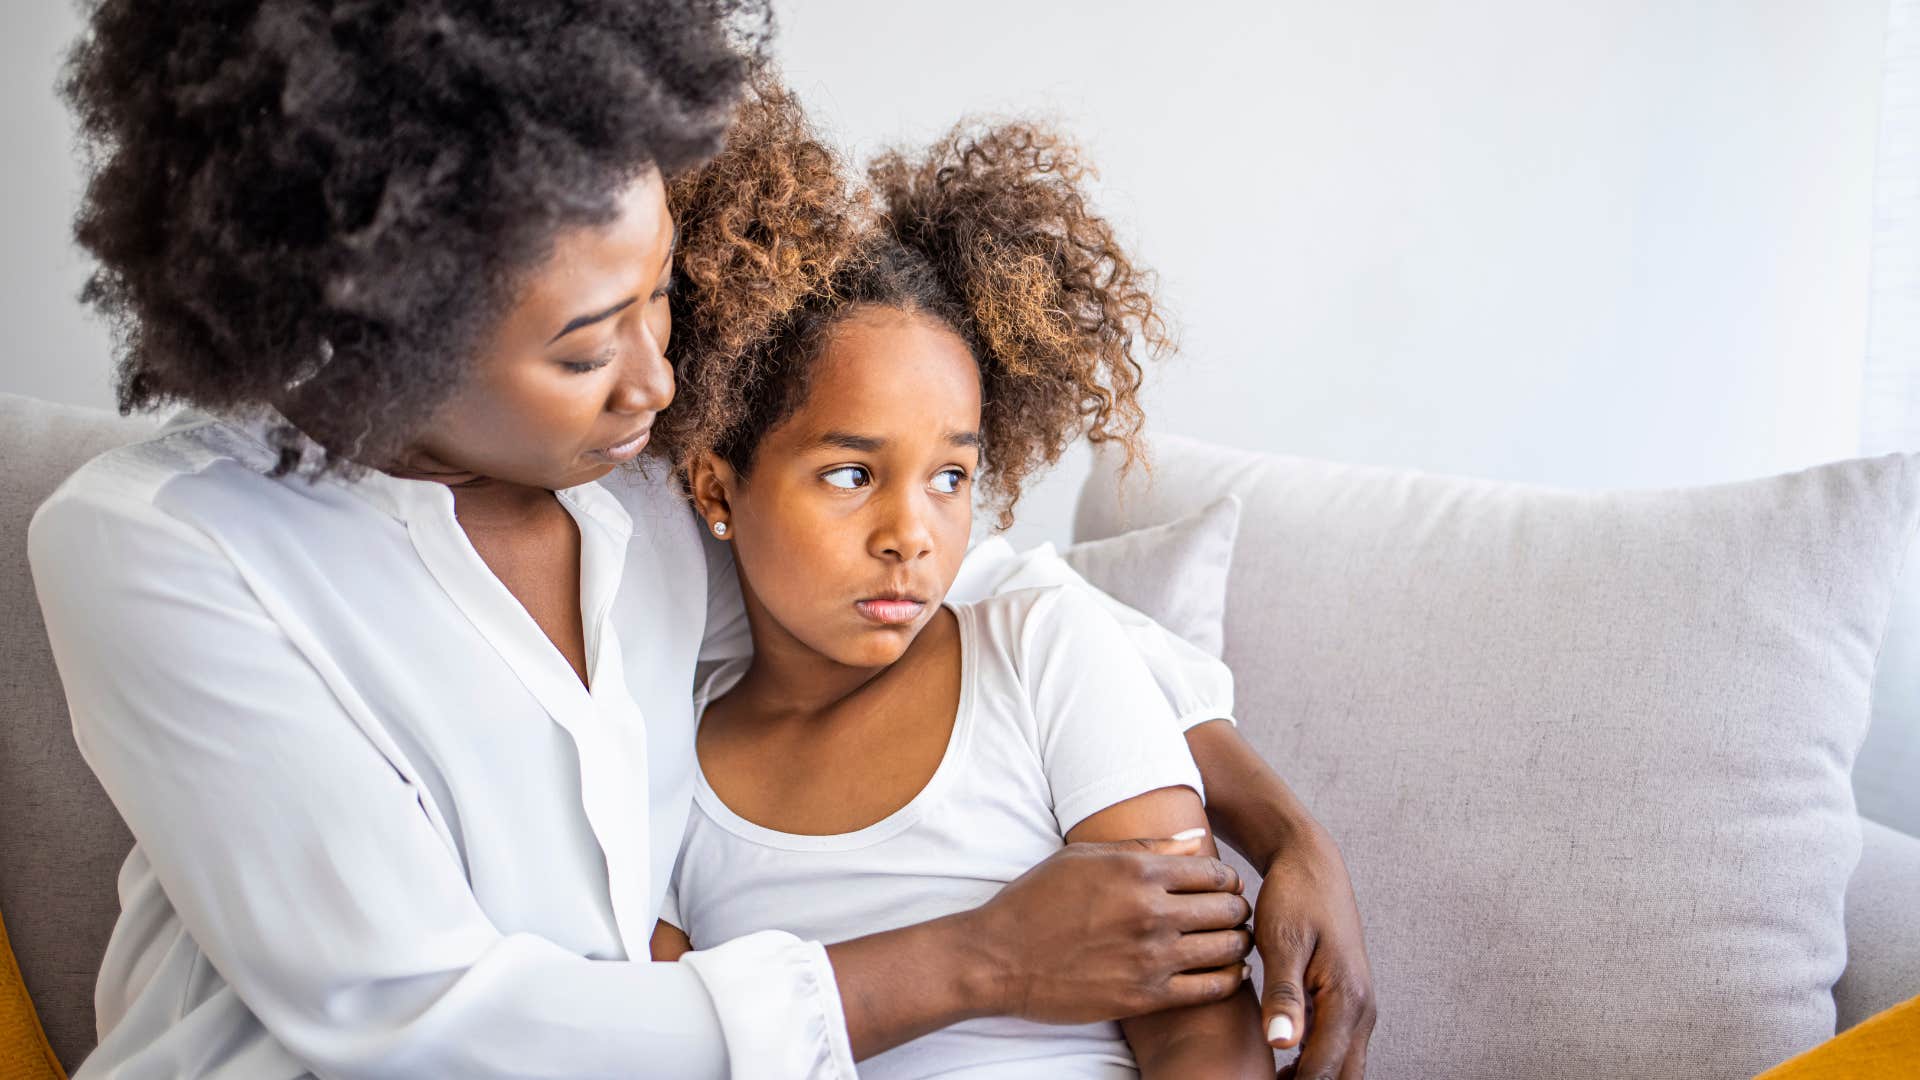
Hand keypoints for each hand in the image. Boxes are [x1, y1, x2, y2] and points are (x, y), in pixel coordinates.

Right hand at [965, 832, 1254, 1024]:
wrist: (998, 958)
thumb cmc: (1037, 901)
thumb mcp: (1084, 857)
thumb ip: (1146, 847)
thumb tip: (1197, 840)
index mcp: (1138, 871)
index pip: (1214, 872)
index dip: (1228, 880)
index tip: (1225, 887)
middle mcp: (1151, 911)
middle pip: (1227, 909)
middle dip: (1237, 910)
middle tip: (1234, 915)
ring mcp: (1150, 957)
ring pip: (1226, 949)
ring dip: (1238, 944)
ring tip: (1233, 942)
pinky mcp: (1145, 996)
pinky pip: (1209, 989)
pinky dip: (1228, 980)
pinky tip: (1229, 973)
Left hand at [1255, 829, 1375, 1079]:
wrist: (1311, 863)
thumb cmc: (1294, 897)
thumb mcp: (1283, 941)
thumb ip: (1284, 994)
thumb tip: (1280, 1044)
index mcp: (1348, 998)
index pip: (1323, 1069)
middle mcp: (1362, 1008)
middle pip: (1343, 1077)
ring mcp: (1358, 1006)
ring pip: (1344, 1065)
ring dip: (1312, 1078)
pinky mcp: (1347, 1000)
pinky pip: (1338, 1046)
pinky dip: (1314, 1062)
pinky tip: (1279, 1062)